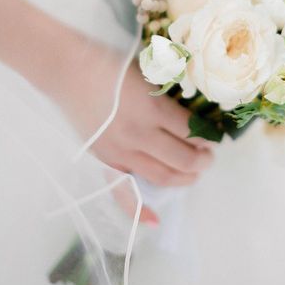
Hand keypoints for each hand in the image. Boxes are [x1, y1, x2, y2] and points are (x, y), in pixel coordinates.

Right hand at [54, 41, 213, 221]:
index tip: (215, 137)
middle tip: (209, 156)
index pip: (192, 132)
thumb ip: (167, 98)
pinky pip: (125, 192)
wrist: (69, 71)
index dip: (209, 137)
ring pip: (162, 177)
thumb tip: (190, 117)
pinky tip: (156, 220)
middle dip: (203, 160)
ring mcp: (122, 152)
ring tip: (194, 173)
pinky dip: (140, 210)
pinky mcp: (106, 161)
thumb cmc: (109, 65)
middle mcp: (140, 135)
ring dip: (185, 178)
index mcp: (154, 109)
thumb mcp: (147, 74)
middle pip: (183, 159)